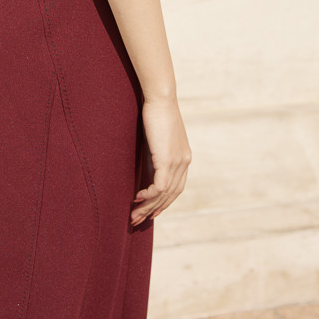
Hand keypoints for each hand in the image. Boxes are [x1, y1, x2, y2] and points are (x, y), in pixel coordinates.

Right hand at [131, 96, 191, 225]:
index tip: (152, 211)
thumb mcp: (159, 134)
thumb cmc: (157, 110)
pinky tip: (137, 197)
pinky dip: (149, 195)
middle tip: (138, 219)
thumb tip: (148, 157)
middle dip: (154, 209)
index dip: (165, 201)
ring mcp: (177, 162)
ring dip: (148, 206)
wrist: (162, 98)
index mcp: (184, 157)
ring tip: (134, 215)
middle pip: (171, 195)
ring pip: (164, 194)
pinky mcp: (167, 160)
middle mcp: (184, 162)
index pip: (177, 187)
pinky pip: (160, 186)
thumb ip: (157, 148)